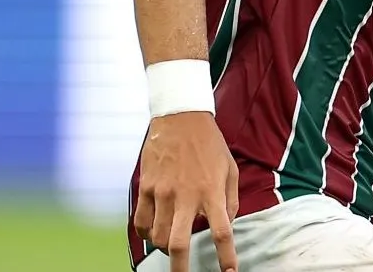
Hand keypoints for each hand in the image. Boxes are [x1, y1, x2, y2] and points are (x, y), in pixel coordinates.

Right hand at [133, 111, 240, 271]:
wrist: (180, 116)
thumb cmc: (209, 144)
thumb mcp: (230, 169)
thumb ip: (230, 200)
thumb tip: (226, 225)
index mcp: (211, 191)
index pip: (222, 231)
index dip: (226, 256)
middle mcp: (186, 195)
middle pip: (179, 243)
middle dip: (180, 268)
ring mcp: (162, 191)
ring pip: (158, 236)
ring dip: (165, 249)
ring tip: (171, 247)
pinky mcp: (146, 186)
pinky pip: (141, 222)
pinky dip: (147, 234)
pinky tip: (154, 233)